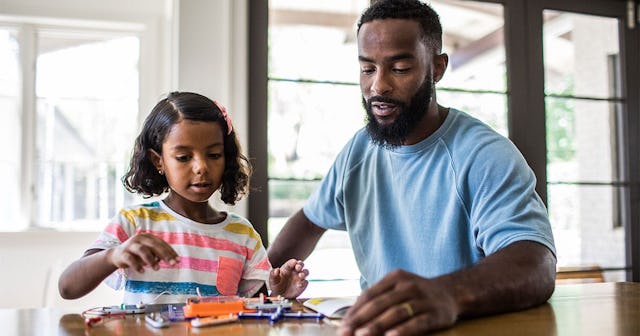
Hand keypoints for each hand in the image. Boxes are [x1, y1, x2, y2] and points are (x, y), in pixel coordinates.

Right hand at [108, 233, 179, 272]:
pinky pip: (130, 259)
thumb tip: (173, 260)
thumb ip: (159, 254)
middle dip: (164, 254)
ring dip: (151, 260)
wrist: (116, 255)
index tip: (178, 260)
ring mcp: (130, 245)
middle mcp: (139, 238)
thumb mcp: (149, 252)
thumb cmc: (137, 254)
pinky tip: (142, 271)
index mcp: (147, 237)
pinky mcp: (122, 253)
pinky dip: (137, 265)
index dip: (170, 251)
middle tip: (172, 264)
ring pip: (142, 250)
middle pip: (154, 245)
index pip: (161, 243)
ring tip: (157, 268)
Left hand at [269, 259, 308, 298]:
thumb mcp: (272, 280)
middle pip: (300, 264)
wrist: (280, 296)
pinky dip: (303, 283)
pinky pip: (305, 282)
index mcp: (287, 268)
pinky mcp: (302, 285)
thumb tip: (277, 269)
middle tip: (298, 267)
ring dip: (304, 273)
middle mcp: (294, 271)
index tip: (294, 262)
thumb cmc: (276, 285)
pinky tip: (299, 285)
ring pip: (305, 272)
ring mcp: (299, 278)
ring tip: (300, 275)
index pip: (291, 263)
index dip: (292, 262)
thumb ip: (273, 274)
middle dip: (300, 264)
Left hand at [338, 269, 458, 335]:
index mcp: (395, 277)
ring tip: (362, 335)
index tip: (343, 325)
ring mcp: (423, 299)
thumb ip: (378, 297)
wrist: (451, 292)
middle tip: (347, 332)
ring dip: (377, 325)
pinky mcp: (436, 314)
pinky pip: (417, 323)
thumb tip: (352, 315)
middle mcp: (408, 286)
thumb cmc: (416, 293)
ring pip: (396, 313)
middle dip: (361, 319)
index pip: (370, 294)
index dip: (355, 310)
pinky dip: (403, 330)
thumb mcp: (397, 287)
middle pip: (380, 303)